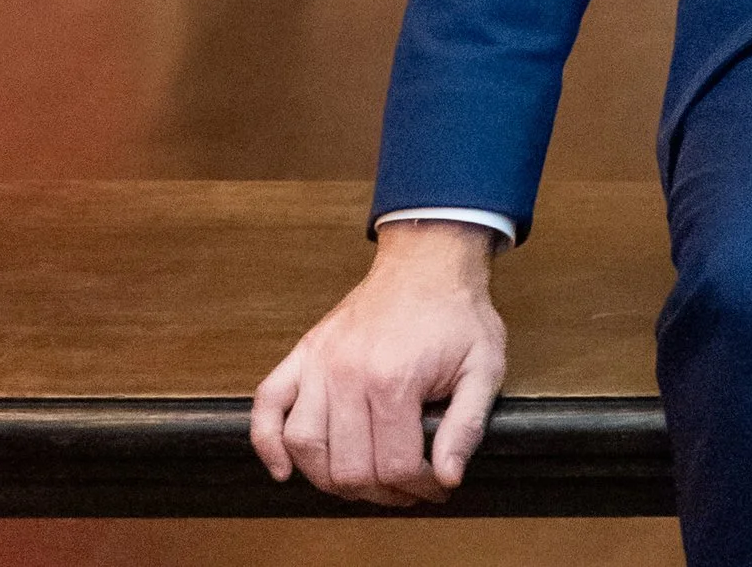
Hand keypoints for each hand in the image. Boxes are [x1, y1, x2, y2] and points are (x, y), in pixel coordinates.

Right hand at [251, 221, 505, 506]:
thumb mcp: (484, 365)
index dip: (420, 487)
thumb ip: (467, 425)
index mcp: (395, 377)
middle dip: (383, 491)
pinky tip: (285, 469)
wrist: (430, 261)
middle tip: (406, 485)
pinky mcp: (305, 353)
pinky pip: (267, 404)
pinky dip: (267, 443)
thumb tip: (448, 477)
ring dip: (331, 478)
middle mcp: (348, 372)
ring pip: (305, 447)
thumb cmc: (457, 311)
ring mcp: (321, 362)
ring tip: (363, 478)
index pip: (395, 467)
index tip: (436, 484)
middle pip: (349, 469)